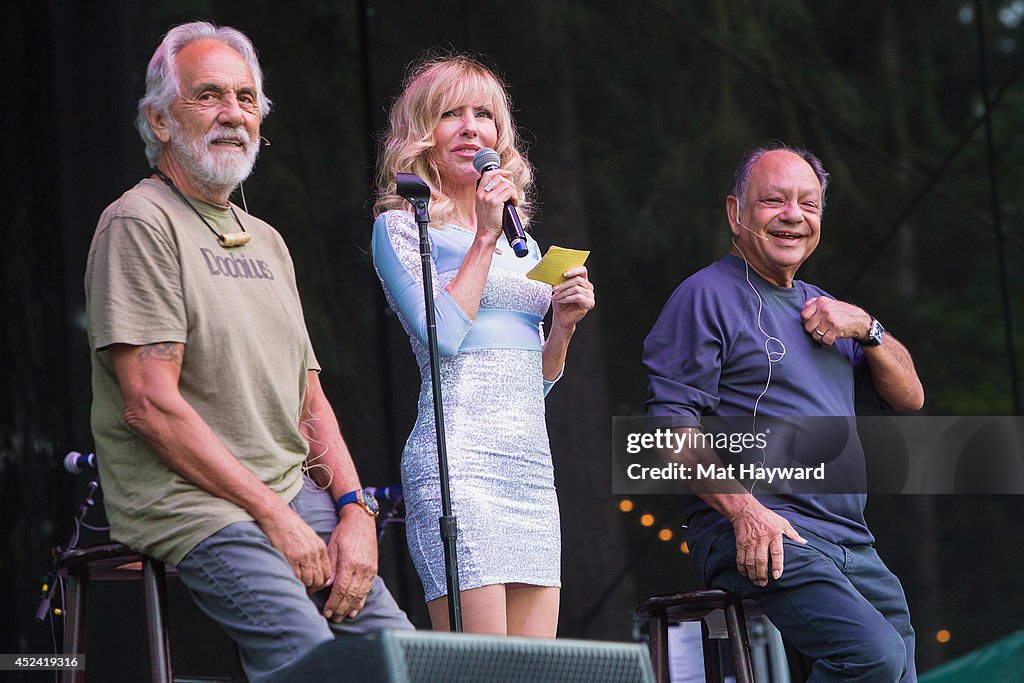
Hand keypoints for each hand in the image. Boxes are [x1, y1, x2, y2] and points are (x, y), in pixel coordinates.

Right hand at [260, 506, 330, 591]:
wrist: (278, 517)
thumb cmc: (292, 527)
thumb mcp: (310, 537)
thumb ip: (315, 552)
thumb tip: (316, 568)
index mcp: (320, 548)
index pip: (327, 572)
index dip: (322, 583)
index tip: (316, 586)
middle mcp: (314, 553)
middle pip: (319, 579)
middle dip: (315, 588)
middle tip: (308, 592)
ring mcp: (303, 556)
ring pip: (309, 581)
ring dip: (305, 588)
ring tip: (300, 590)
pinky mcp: (291, 558)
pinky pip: (297, 577)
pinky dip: (296, 584)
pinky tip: (293, 584)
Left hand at [322, 505, 378, 621]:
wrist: (362, 522)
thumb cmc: (344, 533)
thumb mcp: (332, 547)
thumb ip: (330, 568)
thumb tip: (324, 587)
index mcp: (350, 562)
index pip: (342, 588)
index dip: (334, 602)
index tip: (327, 611)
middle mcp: (362, 568)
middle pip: (351, 594)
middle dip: (341, 608)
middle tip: (332, 618)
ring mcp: (370, 569)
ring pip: (360, 594)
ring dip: (350, 607)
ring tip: (342, 617)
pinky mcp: (373, 570)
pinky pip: (367, 589)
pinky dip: (361, 601)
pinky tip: (355, 609)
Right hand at [475, 168, 516, 241]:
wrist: (486, 234)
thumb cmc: (488, 223)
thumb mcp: (485, 206)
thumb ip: (490, 195)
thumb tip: (504, 186)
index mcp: (478, 193)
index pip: (488, 174)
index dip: (499, 171)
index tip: (508, 174)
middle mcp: (482, 193)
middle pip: (499, 177)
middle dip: (509, 182)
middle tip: (513, 192)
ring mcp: (487, 197)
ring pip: (506, 184)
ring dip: (513, 191)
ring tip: (513, 201)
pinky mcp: (495, 202)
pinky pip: (509, 192)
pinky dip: (515, 197)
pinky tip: (514, 204)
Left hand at [551, 266, 594, 328]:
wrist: (561, 317)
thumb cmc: (560, 303)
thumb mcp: (559, 289)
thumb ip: (561, 280)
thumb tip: (555, 273)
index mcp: (582, 280)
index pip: (582, 270)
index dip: (574, 270)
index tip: (564, 274)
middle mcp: (588, 287)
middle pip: (578, 280)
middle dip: (564, 284)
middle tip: (554, 288)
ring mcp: (590, 295)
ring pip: (576, 289)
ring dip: (564, 293)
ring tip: (556, 297)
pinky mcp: (589, 303)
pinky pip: (578, 297)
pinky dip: (568, 298)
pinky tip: (562, 300)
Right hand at [727, 498, 805, 585]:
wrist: (745, 510)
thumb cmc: (765, 516)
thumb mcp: (782, 522)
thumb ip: (793, 534)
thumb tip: (804, 542)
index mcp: (774, 534)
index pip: (776, 552)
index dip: (777, 565)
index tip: (777, 576)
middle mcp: (761, 539)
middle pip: (761, 560)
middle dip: (762, 574)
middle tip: (763, 583)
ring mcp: (750, 542)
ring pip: (750, 561)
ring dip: (752, 574)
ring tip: (756, 581)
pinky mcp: (740, 543)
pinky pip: (740, 558)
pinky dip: (742, 568)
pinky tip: (745, 574)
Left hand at [801, 297, 871, 345]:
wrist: (861, 320)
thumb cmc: (844, 313)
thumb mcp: (830, 303)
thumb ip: (816, 303)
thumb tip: (804, 305)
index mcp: (821, 302)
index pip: (803, 315)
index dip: (806, 322)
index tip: (812, 324)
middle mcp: (825, 309)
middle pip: (808, 327)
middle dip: (813, 332)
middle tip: (821, 331)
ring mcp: (830, 319)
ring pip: (815, 335)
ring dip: (820, 338)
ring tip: (827, 334)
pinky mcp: (836, 329)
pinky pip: (824, 340)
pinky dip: (827, 342)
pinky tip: (832, 338)